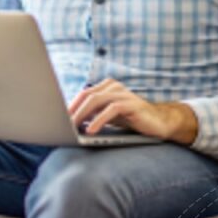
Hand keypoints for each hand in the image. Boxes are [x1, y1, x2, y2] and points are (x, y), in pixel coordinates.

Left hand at [67, 79, 198, 144]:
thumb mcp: (109, 116)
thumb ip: (93, 115)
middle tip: (61, 123)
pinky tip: (91, 130)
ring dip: (82, 114)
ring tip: (72, 126)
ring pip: (96, 100)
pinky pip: (111, 109)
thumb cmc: (131, 120)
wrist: (160, 122)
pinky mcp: (132, 104)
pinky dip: (99, 120)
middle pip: (87, 95)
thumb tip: (70, 122)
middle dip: (73, 110)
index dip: (70, 106)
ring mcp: (123, 93)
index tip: (57, 119)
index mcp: (106, 87)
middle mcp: (113, 87)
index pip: (82, 94)